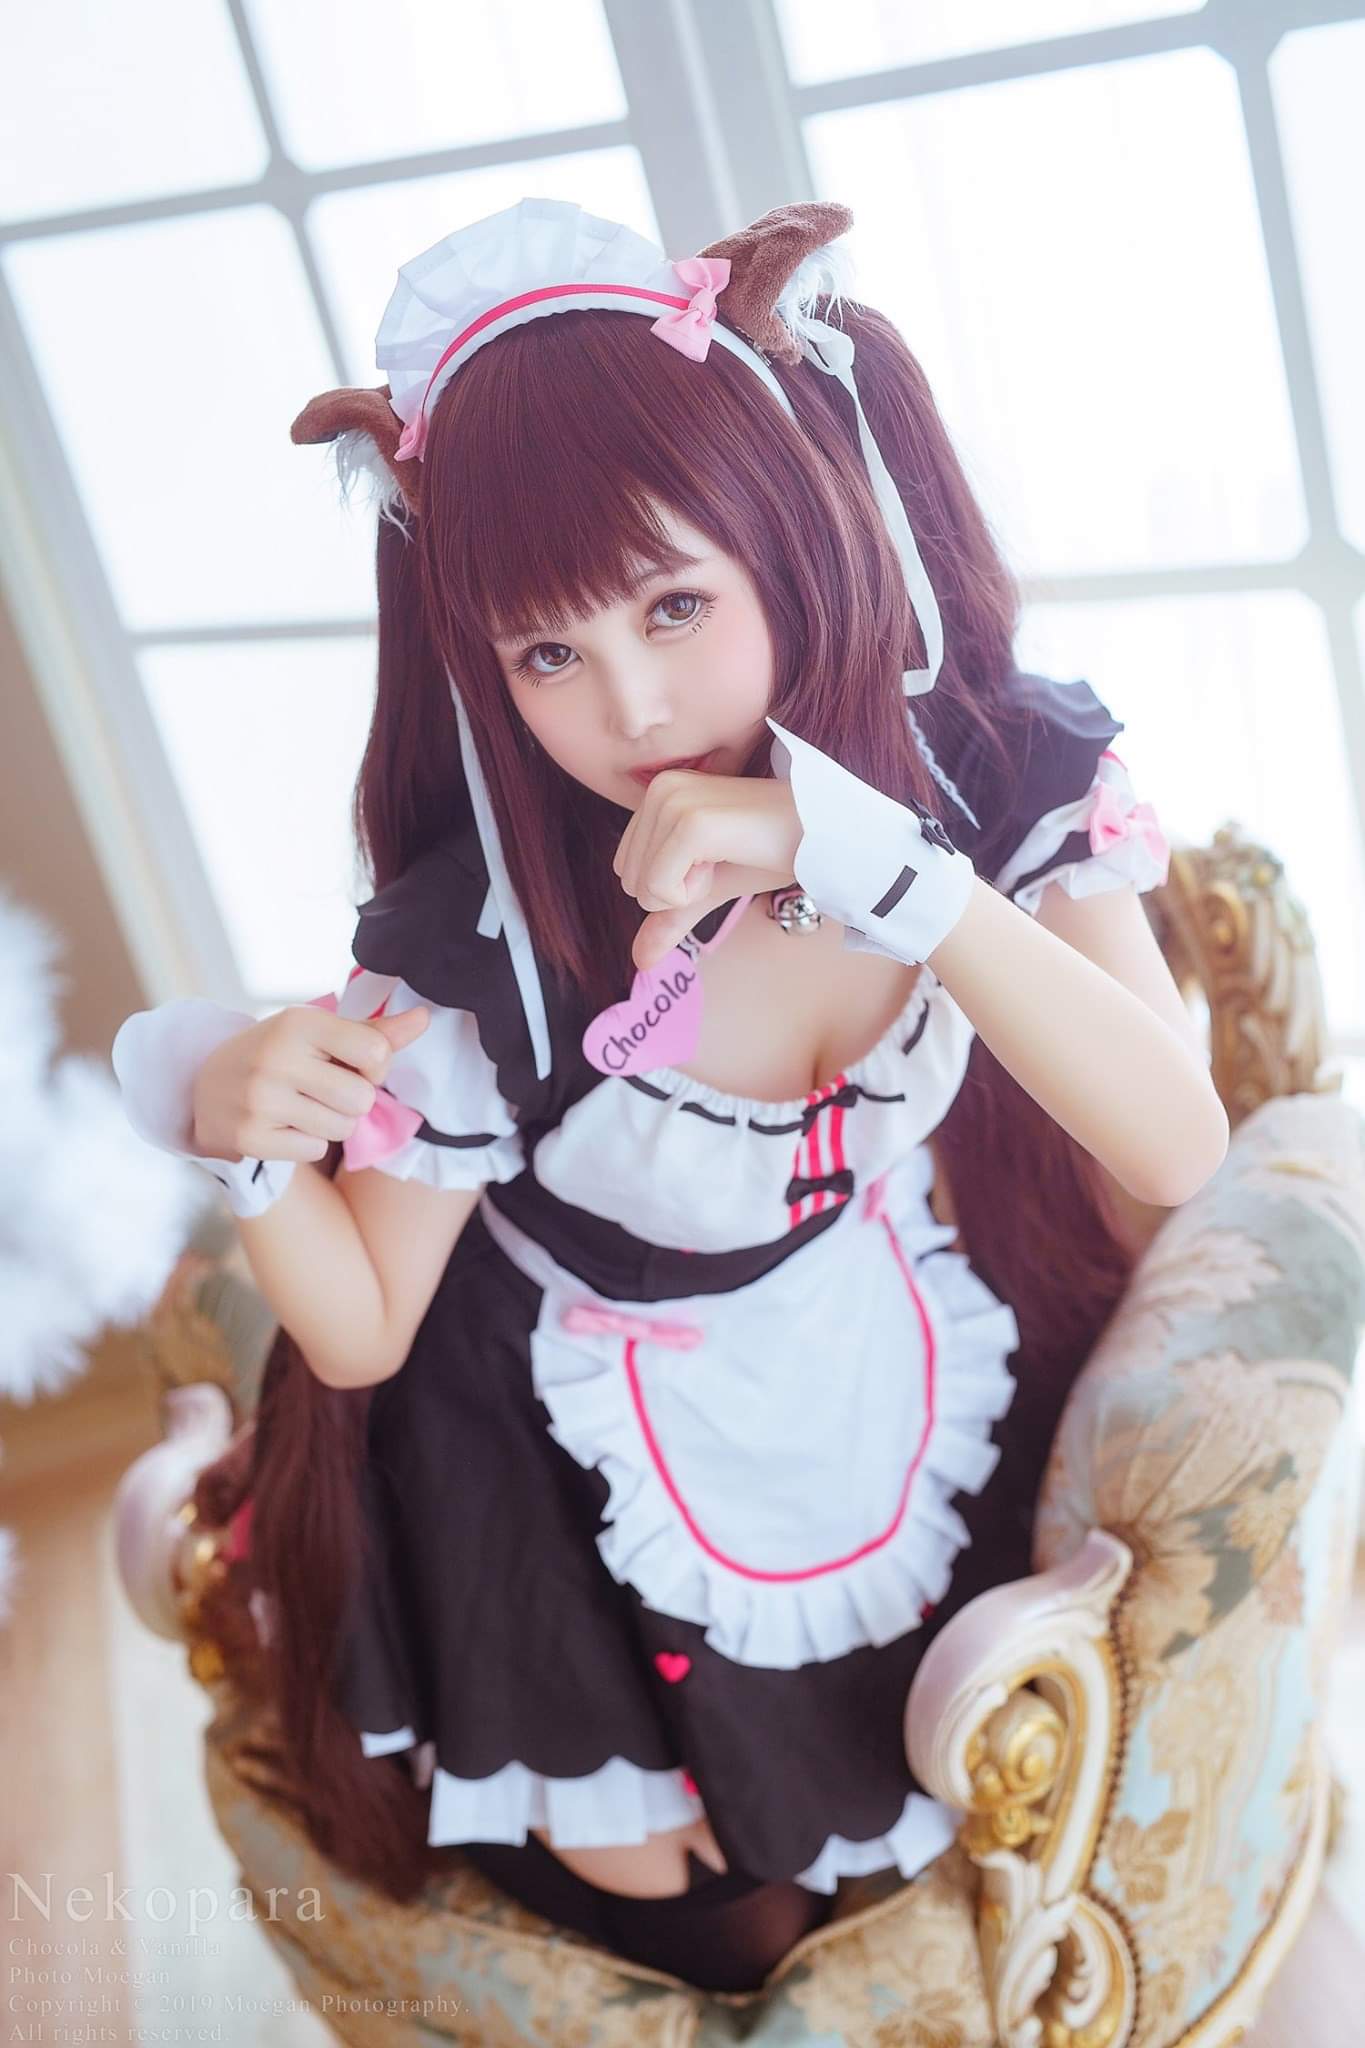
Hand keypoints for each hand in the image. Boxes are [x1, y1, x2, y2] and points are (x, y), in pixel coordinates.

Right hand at [191, 1003, 429, 1163]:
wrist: (205, 1085)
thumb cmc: (280, 1054)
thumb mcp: (320, 1033)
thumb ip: (374, 1032)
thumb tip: (426, 1017)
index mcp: (300, 1023)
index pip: (376, 1053)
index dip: (374, 1066)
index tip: (350, 1063)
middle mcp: (277, 1057)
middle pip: (362, 1099)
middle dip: (352, 1100)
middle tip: (321, 1089)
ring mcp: (260, 1099)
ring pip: (342, 1128)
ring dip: (331, 1123)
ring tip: (301, 1105)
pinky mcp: (250, 1137)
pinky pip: (314, 1151)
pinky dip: (306, 1143)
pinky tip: (282, 1124)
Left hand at [613, 769, 802, 971]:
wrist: (825, 836)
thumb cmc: (771, 852)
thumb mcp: (710, 886)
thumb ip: (671, 915)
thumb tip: (639, 961)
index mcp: (656, 795)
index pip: (627, 874)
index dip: (674, 886)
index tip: (717, 858)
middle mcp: (658, 789)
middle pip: (630, 882)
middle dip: (678, 890)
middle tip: (724, 858)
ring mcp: (673, 802)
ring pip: (643, 889)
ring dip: (690, 890)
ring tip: (729, 855)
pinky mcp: (690, 823)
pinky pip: (661, 890)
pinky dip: (696, 892)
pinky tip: (730, 858)